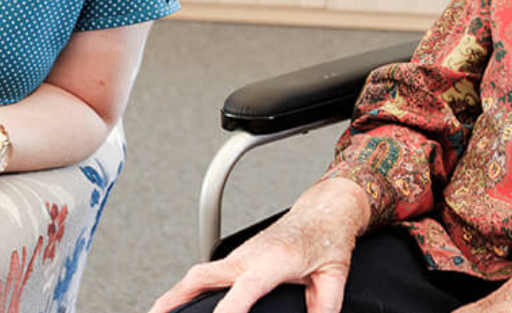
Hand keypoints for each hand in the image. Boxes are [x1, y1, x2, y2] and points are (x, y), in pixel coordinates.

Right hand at [147, 179, 370, 312]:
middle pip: (204, 276)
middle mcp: (250, 255)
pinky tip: (181, 302)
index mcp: (273, 259)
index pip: (244, 288)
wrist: (325, 209)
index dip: (229, 310)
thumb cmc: (327, 237)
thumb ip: (325, 304)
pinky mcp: (240, 257)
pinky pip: (207, 272)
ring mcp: (241, 254)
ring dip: (177, 293)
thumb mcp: (334, 275)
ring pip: (200, 273)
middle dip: (178, 299)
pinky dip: (189, 286)